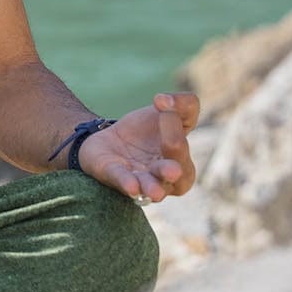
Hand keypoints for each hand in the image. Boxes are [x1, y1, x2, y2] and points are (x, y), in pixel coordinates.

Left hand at [75, 92, 198, 202]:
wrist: (108, 138)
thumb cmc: (145, 131)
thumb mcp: (164, 112)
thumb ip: (181, 104)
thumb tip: (163, 100)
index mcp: (181, 158)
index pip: (183, 142)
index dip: (174, 122)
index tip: (159, 101)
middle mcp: (165, 174)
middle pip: (177, 173)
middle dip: (172, 168)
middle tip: (172, 162)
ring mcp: (140, 177)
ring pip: (151, 185)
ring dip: (153, 187)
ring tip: (156, 192)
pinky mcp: (114, 176)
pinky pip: (122, 181)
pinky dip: (127, 183)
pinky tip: (132, 187)